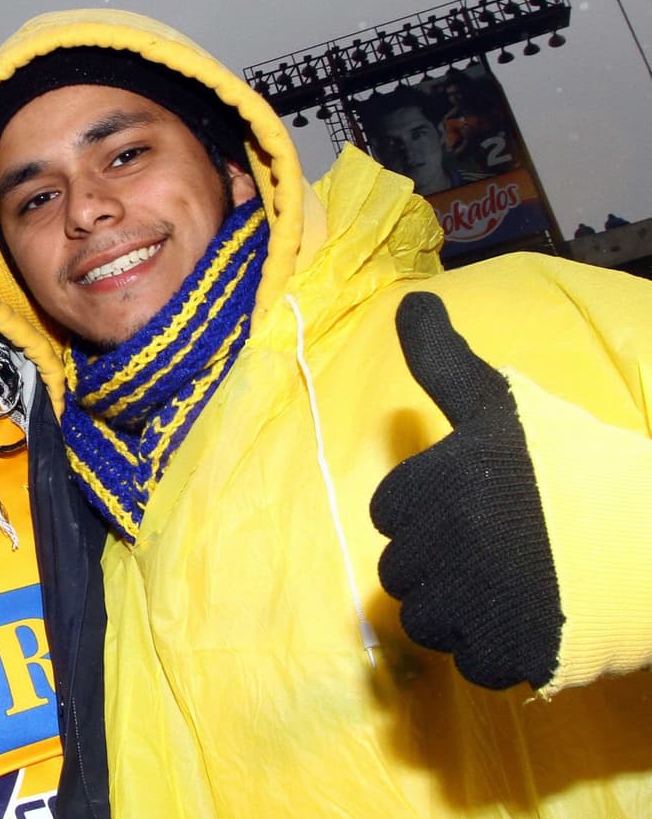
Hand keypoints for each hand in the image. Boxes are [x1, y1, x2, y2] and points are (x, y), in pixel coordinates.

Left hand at [370, 292, 563, 689]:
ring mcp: (477, 604)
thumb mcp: (503, 403)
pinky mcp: (509, 655)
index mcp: (438, 483)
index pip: (388, 511)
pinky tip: (531, 617)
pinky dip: (494, 649)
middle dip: (439, 560)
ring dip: (458, 608)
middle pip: (400, 570)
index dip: (427, 508)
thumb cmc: (576, 464)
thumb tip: (407, 301)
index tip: (474, 504)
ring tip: (510, 584)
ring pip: (426, 620)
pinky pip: (470, 663)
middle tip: (497, 547)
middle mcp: (447, 544)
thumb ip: (442, 360)